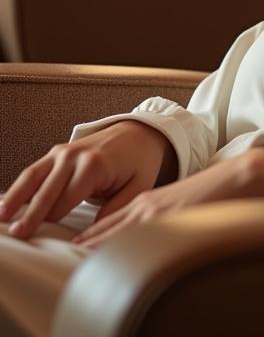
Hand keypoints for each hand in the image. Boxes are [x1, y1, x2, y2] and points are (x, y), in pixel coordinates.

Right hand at [0, 120, 174, 240]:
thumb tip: (93, 235)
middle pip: (46, 192)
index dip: (53, 222)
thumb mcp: (138, 186)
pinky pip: (34, 170)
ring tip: (1, 219)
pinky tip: (7, 203)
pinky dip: (19, 186)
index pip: (66, 201)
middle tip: (17, 235)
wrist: (139, 132)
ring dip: (15, 199)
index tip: (41, 241)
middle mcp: (75, 156)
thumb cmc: (139, 162)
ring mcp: (63, 151)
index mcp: (94, 166)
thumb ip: (116, 209)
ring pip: (32, 177)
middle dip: (31, 214)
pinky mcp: (57, 151)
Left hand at [71, 146, 263, 248]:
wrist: (240, 175)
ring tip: (67, 260)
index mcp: (150, 202)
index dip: (89, 238)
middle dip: (82, 245)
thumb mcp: (184, 204)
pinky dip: (111, 249)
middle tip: (57, 256)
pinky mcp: (165, 220)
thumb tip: (159, 239)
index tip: (72, 249)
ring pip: (111, 236)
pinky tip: (97, 261)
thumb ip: (167, 219)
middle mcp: (146, 208)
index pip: (110, 224)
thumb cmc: (219, 192)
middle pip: (104, 231)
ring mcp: (154, 215)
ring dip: (90, 249)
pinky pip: (130, 239)